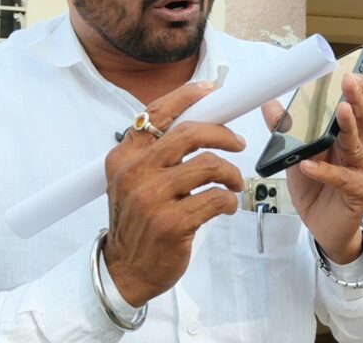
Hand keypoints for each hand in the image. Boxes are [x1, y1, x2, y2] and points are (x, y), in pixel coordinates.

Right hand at [103, 82, 246, 306]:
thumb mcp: (134, 181)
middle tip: (238, 144)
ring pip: (209, 165)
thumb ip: (156, 153)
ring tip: (234, 184)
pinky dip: (229, 200)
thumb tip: (196, 121)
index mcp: (124, 157)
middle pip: (190, 133)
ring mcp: (152, 198)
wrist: (125, 271)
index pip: (157, 113)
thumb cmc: (139, 222)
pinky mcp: (172, 223)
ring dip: (231, 173)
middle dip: (223, 134)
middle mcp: (135, 173)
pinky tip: (226, 206)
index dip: (188, 96)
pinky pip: (216, 198)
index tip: (213, 91)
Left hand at [263, 74, 362, 263]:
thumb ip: (285, 131)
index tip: (352, 73)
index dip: (360, 91)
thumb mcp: (296, 156)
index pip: (360, 109)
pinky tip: (310, 165)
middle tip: (349, 81)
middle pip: (362, 120)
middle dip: (356, 99)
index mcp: (349, 137)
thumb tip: (269, 103)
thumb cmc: (316, 188)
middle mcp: (361, 150)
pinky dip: (325, 171)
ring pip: (356, 145)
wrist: (324, 229)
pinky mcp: (359, 192)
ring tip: (341, 110)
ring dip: (348, 126)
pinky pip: (342, 179)